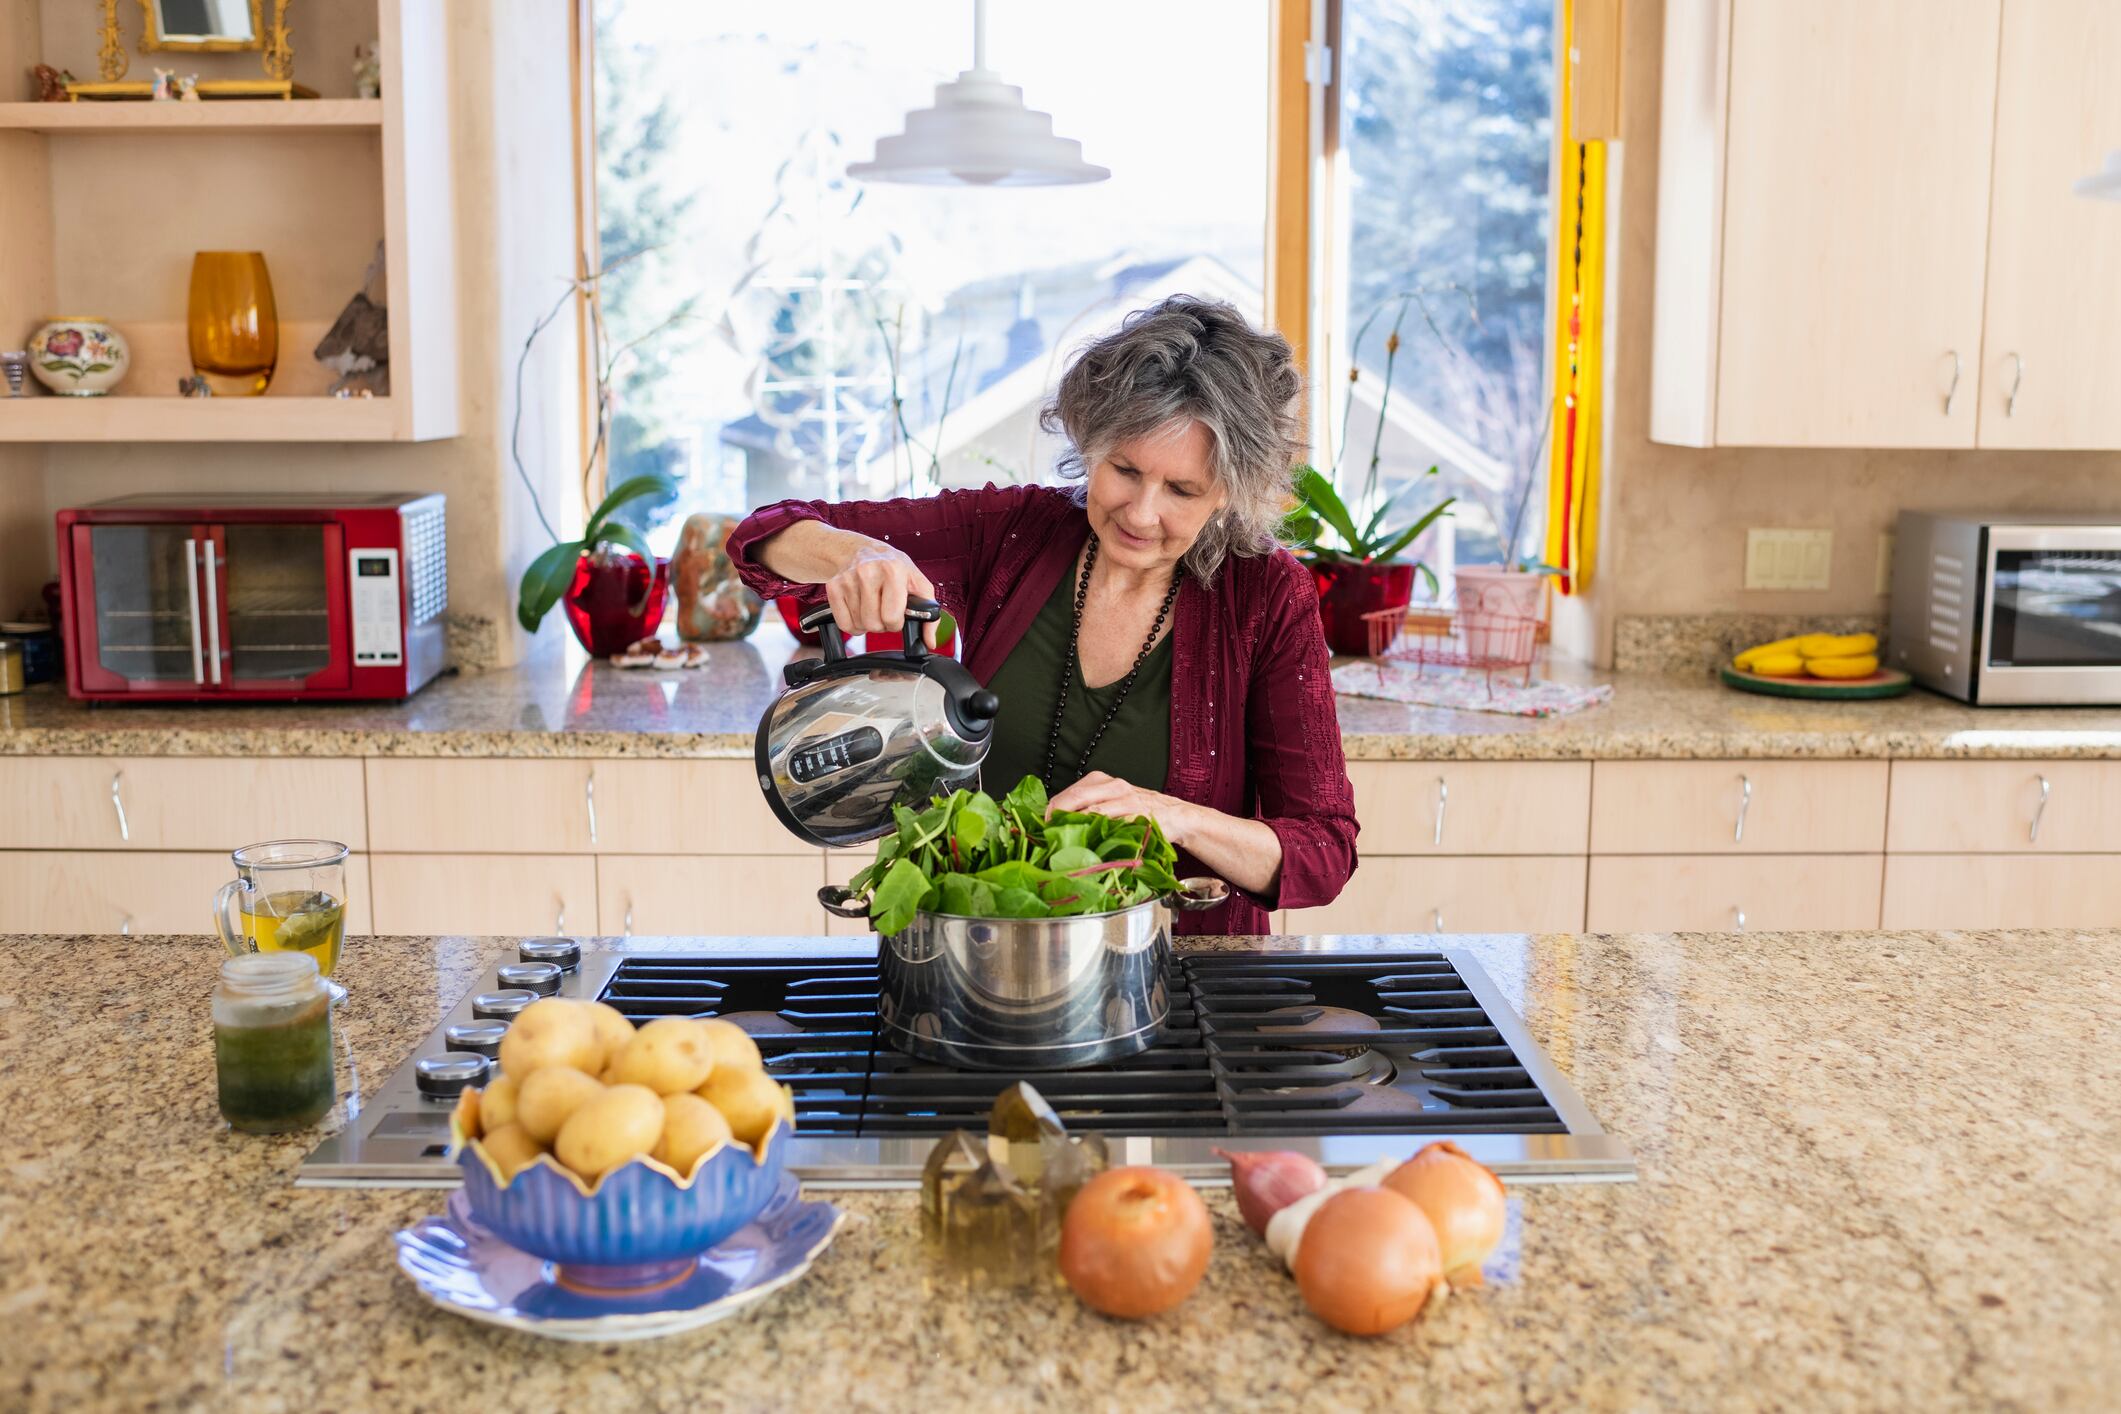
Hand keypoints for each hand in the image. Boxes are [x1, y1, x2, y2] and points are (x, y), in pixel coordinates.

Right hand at [824, 542, 938, 646]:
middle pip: (873, 624)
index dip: (896, 622)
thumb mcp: (918, 583)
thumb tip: (929, 641)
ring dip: (868, 623)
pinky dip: (853, 624)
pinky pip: (844, 624)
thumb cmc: (893, 568)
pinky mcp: (833, 587)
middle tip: (884, 610)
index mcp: (893, 570)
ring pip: (859, 626)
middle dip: (882, 624)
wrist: (862, 551)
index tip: (897, 614)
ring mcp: (847, 579)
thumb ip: (929, 614)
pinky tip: (860, 609)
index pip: (891, 617)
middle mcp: (867, 572)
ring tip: (872, 606)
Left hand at [1047, 771, 1196, 848]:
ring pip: (1092, 810)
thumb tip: (1056, 825)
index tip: (1042, 827)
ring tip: (1062, 841)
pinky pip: (1113, 824)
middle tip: (1047, 834)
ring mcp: (1126, 799)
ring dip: (1075, 827)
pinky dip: (1099, 835)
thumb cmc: (1139, 812)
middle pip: (1076, 797)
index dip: (1052, 810)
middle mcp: (1112, 785)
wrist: (1175, 815)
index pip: (1068, 792)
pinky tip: (1089, 845)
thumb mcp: (1111, 802)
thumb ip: (1087, 809)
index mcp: (1101, 780)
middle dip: (1058, 816)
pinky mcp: (1137, 815)